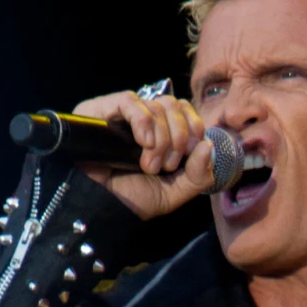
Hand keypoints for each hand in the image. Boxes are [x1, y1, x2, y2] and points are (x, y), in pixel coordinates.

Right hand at [76, 88, 216, 221]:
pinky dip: (143, 121)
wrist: (98, 206)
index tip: (188, 155)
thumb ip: (199, 175)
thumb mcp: (174, 192)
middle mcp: (143, 119)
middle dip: (178, 137)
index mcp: (162, 132)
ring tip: (149, 164)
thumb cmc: (131, 199)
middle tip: (167, 165)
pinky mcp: (100, 109)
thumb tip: (208, 145)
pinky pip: (129, 100)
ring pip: (155, 104)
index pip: (186, 109)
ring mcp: (122, 113)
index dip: (194, 127)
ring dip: (161, 138)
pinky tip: (143, 142)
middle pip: (174, 105)